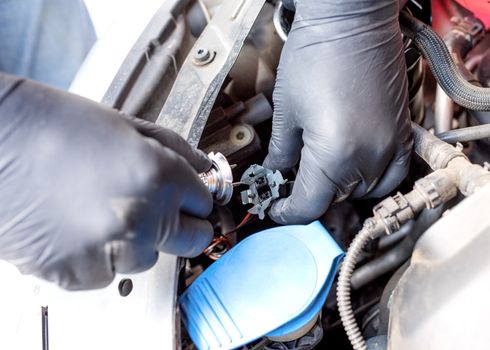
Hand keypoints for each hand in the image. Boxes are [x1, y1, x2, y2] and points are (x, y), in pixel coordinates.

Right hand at [0, 73, 212, 289]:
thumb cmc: (50, 126)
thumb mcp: (125, 126)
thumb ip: (174, 150)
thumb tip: (202, 166)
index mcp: (161, 178)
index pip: (205, 202)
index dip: (195, 195)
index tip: (187, 194)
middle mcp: (144, 221)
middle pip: (194, 239)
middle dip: (182, 224)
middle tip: (157, 208)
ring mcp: (112, 253)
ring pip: (149, 258)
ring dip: (136, 240)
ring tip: (102, 210)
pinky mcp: (79, 276)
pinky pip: (109, 273)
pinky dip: (101, 256)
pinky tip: (79, 226)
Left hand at [264, 0, 412, 223]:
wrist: (351, 22)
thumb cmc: (317, 55)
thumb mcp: (287, 110)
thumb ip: (281, 152)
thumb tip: (277, 172)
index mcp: (334, 155)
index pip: (309, 206)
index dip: (287, 212)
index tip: (276, 208)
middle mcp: (367, 157)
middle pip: (335, 200)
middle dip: (309, 197)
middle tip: (290, 186)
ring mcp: (388, 145)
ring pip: (363, 191)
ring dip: (338, 190)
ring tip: (319, 175)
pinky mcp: (400, 133)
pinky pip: (391, 174)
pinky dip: (372, 181)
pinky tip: (354, 171)